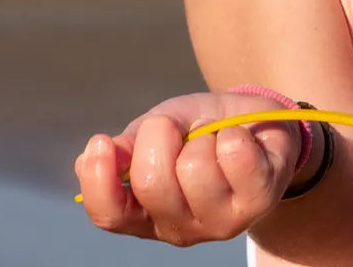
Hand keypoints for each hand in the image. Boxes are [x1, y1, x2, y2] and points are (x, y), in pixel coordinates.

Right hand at [75, 92, 302, 244]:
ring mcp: (220, 221)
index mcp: (144, 214)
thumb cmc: (201, 130)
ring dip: (205, 137)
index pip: (109, 215)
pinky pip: (236, 156)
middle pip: (152, 184)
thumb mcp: (161, 127)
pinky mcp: (257, 202)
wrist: (256, 123)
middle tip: (179, 128)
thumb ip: (130, 144)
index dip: (98, 180)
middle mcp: (178, 228)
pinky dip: (235, 134)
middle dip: (161, 135)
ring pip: (196, 168)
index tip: (101, 141)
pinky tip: (241, 140)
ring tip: (216, 139)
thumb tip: (95, 155)